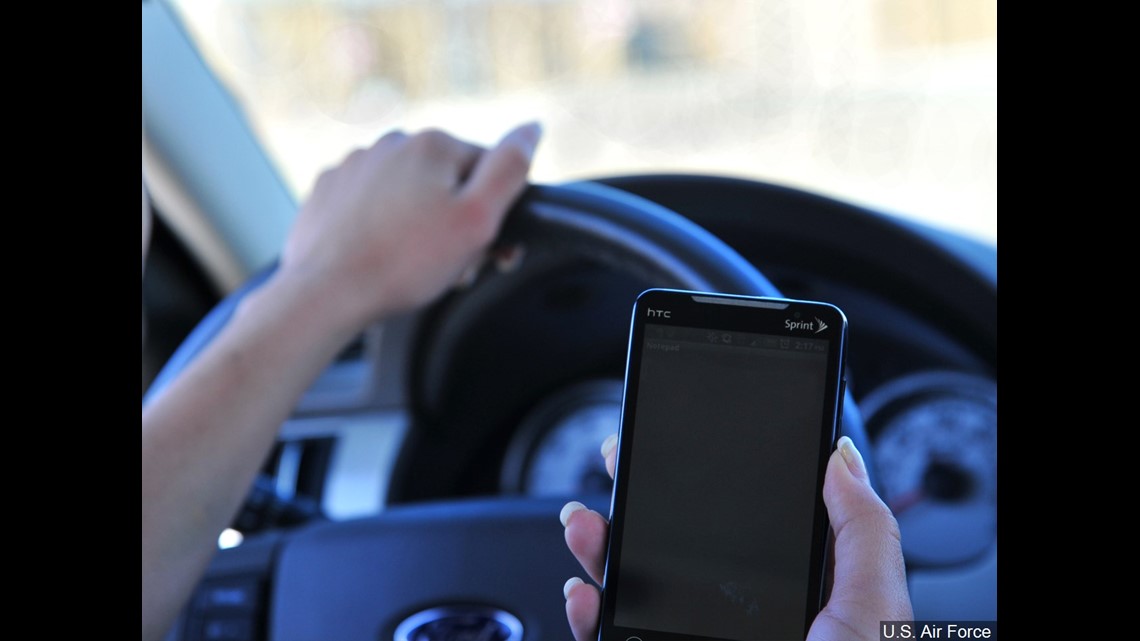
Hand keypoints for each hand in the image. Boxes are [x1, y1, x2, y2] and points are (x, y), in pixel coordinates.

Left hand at [279, 122, 540, 328]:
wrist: (326, 294)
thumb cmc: (404, 263)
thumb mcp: (477, 220)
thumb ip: (510, 169)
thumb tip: (531, 129)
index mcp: (432, 143)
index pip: (487, 171)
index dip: (494, 213)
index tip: (485, 250)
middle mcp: (389, 143)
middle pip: (445, 182)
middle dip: (453, 221)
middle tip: (450, 266)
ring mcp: (353, 166)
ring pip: (407, 194)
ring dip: (419, 225)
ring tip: (412, 266)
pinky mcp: (327, 192)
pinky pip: (370, 206)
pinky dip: (380, 228)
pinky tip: (380, 255)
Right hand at [560, 435, 912, 640]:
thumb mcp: (874, 611)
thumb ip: (863, 530)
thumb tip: (842, 457)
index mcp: (799, 593)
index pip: (751, 522)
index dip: (717, 478)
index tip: (686, 441)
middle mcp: (743, 616)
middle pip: (682, 545)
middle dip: (643, 499)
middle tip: (622, 458)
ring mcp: (696, 639)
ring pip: (638, 586)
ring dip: (602, 546)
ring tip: (586, 521)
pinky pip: (615, 633)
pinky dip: (587, 610)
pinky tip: (584, 590)